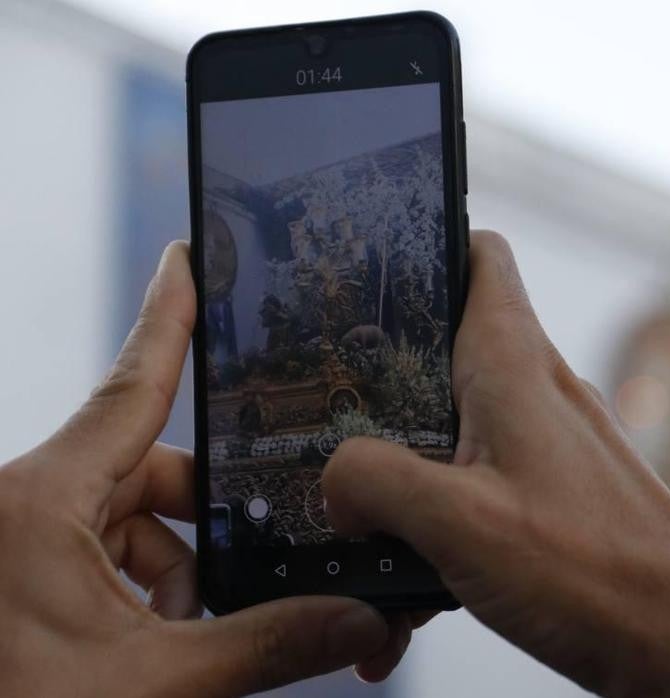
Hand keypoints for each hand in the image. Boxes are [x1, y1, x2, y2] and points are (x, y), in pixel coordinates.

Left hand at [0, 242, 411, 696]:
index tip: (192, 256)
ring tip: (181, 644)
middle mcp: (24, 504)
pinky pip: (101, 556)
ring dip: (175, 574)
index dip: (170, 318)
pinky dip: (142, 594)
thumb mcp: (147, 680)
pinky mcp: (21, 573)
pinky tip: (154, 648)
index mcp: (39, 500)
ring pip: (128, 521)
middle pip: (148, 471)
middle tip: (243, 580)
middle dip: (205, 526)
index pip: (133, 387)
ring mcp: (20, 538)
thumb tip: (358, 619)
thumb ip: (264, 645)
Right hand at [323, 231, 669, 696]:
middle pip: (444, 354)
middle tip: (327, 429)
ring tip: (366, 544)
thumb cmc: (597, 571)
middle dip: (382, 394)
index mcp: (513, 365)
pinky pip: (483, 490)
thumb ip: (375, 481)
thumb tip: (335, 479)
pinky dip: (444, 531)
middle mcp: (535, 391)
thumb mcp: (457, 521)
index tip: (363, 269)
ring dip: (407, 487)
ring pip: (456, 436)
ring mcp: (550, 444)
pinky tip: (417, 594)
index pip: (477, 257)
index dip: (423, 248)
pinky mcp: (556, 495)